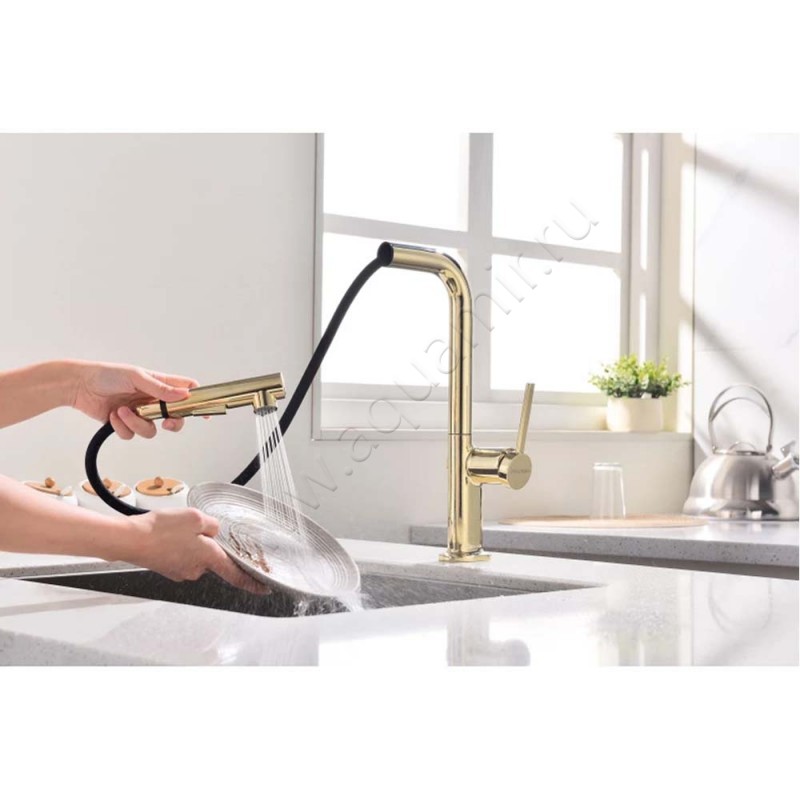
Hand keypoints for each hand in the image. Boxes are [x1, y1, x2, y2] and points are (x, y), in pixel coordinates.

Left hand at [69, 360, 197, 438]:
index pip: (187, 391)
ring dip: (136, 424)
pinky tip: (113, 416)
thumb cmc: (106, 374)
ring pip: (151, 430)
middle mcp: (153, 400)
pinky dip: (121, 427)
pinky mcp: (125, 425)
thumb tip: (183, 395)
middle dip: (172, 423)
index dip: (198, 401)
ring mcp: (140, 413)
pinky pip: (131, 435)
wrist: (79, 386)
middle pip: (175, 418)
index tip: (204, 413)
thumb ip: (160, 388)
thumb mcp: (136, 377)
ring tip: (122, 412)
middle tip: (165, 421)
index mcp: (160, 384)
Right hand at [129, 508, 270, 593]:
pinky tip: (167, 535)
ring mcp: (181, 571)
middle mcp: (196, 570)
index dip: (252, 582)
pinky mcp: (168, 568)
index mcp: (209, 558)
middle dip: (207, 542)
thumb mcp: (195, 518)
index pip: (236, 575)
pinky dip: (177, 546)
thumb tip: (214, 532)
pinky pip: (180, 555)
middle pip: (212, 557)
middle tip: (192, 528)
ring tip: (174, 529)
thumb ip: (212, 525)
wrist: (130, 540)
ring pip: (195, 554)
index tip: (264, 588)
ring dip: (190, 543)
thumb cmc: (161, 530)